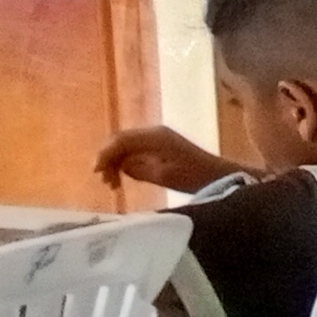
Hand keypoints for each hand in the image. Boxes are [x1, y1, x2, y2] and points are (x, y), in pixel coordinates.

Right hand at [93, 126, 235, 194]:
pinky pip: (135, 150)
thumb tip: (119, 166)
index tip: (96, 172)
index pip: (120, 140)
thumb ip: (138, 169)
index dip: (105, 154)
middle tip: (103, 180)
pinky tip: (122, 178)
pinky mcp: (160, 146)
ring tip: (112, 184)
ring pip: (125, 146)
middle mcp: (154, 132)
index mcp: (155, 137)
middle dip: (107, 159)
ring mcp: (157, 138)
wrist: (220, 176)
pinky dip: (125, 162)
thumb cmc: (196, 177)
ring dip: (115, 162)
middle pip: (120, 141)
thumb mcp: (164, 176)